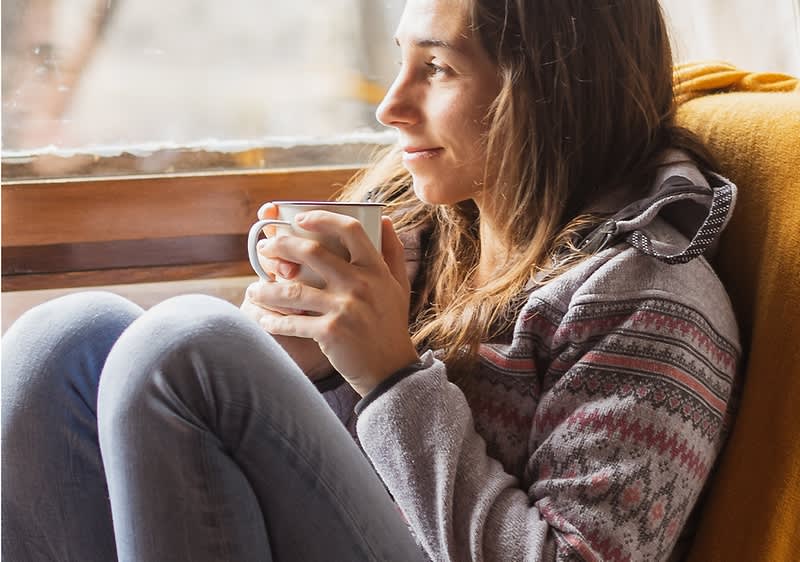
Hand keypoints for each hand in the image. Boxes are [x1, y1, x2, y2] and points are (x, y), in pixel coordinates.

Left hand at [254, 210, 419, 395]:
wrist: (390, 369)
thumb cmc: (390, 325)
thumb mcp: (398, 286)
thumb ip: (392, 251)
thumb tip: (386, 219)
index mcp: (375, 269)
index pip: (350, 229)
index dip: (322, 218)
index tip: (300, 219)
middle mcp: (360, 284)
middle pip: (312, 252)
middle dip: (281, 246)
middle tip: (265, 250)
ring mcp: (344, 308)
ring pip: (292, 289)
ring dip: (266, 289)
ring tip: (253, 290)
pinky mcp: (330, 332)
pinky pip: (292, 321)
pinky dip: (272, 320)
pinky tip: (262, 318)